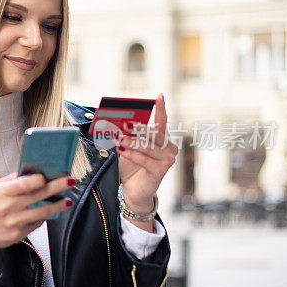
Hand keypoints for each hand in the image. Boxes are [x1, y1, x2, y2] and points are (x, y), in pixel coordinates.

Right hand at [0, 173, 74, 280]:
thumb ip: (9, 180)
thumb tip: (29, 171)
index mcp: (0, 193)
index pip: (23, 184)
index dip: (38, 179)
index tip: (48, 175)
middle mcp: (7, 208)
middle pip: (38, 195)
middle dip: (57, 186)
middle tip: (69, 181)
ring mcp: (14, 222)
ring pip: (43, 212)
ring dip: (58, 205)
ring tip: (67, 201)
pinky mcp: (18, 235)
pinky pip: (36, 224)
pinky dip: (42, 218)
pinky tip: (45, 213)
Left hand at [116, 93, 177, 224]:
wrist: (133, 191)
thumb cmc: (131, 166)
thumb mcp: (128, 148)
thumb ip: (127, 137)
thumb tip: (117, 124)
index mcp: (162, 139)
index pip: (162, 121)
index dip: (161, 108)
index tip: (159, 96)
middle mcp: (169, 148)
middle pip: (154, 134)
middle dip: (138, 127)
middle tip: (124, 122)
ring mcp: (167, 160)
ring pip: (148, 147)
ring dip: (131, 141)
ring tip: (118, 137)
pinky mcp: (161, 171)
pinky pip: (145, 160)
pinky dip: (132, 155)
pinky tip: (122, 150)